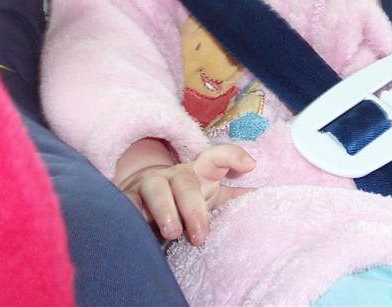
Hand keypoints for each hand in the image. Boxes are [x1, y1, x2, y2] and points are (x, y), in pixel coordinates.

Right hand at [118, 143, 255, 245]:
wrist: (141, 199)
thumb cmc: (183, 198)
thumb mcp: (209, 195)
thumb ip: (234, 196)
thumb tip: (265, 196)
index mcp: (197, 172)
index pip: (215, 158)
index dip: (231, 157)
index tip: (250, 166)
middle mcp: (173, 175)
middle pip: (185, 182)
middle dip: (193, 207)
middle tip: (201, 235)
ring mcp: (147, 185)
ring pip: (155, 190)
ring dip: (164, 210)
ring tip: (172, 232)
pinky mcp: (126, 200)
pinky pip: (128, 206)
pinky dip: (134, 218)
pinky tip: (140, 233)